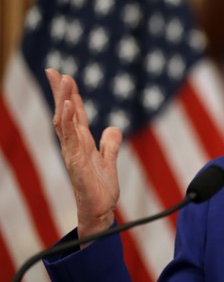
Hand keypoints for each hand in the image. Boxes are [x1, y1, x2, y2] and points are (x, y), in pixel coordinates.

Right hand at [46, 69, 122, 240]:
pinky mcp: (75, 162)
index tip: (64, 76)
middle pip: (64, 113)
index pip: (74, 113)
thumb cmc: (101, 189)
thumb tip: (113, 128)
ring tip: (62, 80)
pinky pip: (69, 138)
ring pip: (64, 122)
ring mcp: (72, 152)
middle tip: (53, 70)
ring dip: (62, 100)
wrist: (101, 212)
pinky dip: (67, 121)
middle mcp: (73, 144)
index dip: (69, 95)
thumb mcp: (110, 160)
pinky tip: (65, 106)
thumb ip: (110, 144)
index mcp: (82, 142)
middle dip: (59, 91)